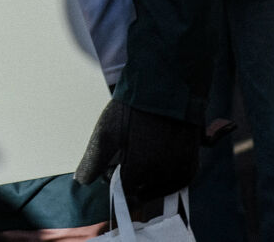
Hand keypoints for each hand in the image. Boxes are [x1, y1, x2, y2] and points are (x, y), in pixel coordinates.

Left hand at [74, 99, 199, 205]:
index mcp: (139, 171)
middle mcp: (161, 177)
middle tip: (129, 150)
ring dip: (149, 176)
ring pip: (158, 187)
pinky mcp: (192, 165)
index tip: (114, 158)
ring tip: (145, 148)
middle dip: (132, 175)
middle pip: (140, 189)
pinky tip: (160, 155)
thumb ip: (94, 159)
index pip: (121, 189)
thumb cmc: (134, 106)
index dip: (114, 174)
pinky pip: (177, 182)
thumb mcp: (107, 130)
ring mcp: (180, 172)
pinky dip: (167, 176)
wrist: (168, 85)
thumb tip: (80, 181)